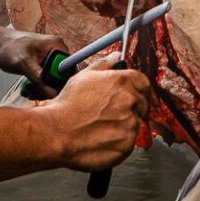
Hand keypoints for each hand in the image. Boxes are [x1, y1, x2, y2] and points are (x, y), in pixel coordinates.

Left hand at [0, 24, 67, 98]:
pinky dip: (38, 88)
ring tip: (27, 91)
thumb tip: (52, 93)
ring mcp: (52, 59)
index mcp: (57, 46)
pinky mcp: (45, 66)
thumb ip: (38, 78)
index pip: (70, 70)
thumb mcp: (23, 63)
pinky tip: (27, 89)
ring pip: (55, 82)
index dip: (62, 83)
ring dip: (41, 90)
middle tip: (32, 92)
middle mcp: (58, 52)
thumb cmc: (8, 47)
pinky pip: (48, 81)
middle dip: (48, 89)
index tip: (48, 92)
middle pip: (63, 78)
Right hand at [45, 55, 150, 171]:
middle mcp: (130, 101)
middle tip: (109, 114)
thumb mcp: (83, 77)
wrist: (57, 133)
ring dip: (123, 126)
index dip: (135, 88)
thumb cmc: (67, 106)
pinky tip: (101, 139)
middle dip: (129, 108)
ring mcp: (130, 124)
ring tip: (100, 128)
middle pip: (140, 104)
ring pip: (134, 124)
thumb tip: (116, 56)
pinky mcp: (127, 144)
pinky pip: (129, 142)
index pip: (142, 82)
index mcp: (122, 81)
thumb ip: (104, 64)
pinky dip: (119, 143)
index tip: (128, 95)